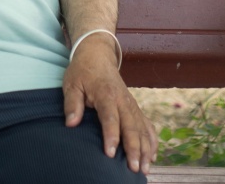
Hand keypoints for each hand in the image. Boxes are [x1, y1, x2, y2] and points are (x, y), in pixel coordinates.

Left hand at [63, 35, 157, 173]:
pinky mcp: (135, 108)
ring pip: (142, 129)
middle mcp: (123, 101)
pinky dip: (152, 141)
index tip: (110, 153)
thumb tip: (71, 123)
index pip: (110, 118)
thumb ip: (72, 103)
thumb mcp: (71, 84)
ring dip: (145, 149)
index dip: (111, 136)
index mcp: (106, 94)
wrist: (97, 56)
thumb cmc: (82, 72)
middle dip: (134, 149)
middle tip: (134, 169)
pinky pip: (147, 126)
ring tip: (145, 168)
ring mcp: (131, 105)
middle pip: (131, 127)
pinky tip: (152, 156)